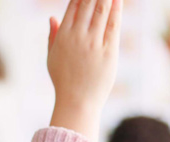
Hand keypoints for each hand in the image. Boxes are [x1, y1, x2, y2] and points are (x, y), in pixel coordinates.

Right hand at [47, 0, 122, 139]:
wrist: (77, 102)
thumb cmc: (64, 81)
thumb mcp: (52, 58)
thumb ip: (52, 36)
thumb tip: (52, 17)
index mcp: (62, 36)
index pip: (73, 6)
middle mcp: (77, 37)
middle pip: (88, 4)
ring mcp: (93, 43)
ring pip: (101, 11)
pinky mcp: (108, 51)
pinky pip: (113, 25)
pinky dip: (116, 10)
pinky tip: (118, 0)